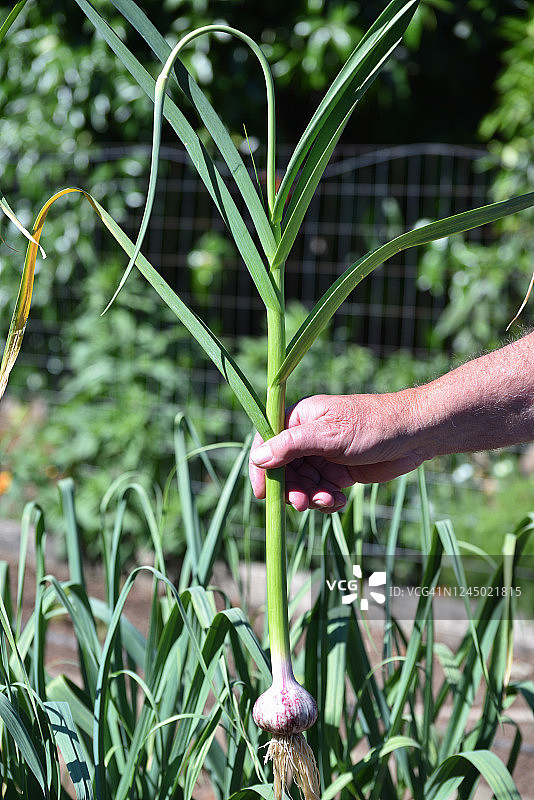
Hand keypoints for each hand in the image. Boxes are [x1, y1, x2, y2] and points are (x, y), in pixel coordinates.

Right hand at [249, 393, 423, 512]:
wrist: (415, 434)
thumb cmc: (372, 425)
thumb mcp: (329, 434)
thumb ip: (291, 446)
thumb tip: (257, 457)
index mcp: (299, 419)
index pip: (267, 444)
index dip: (262, 469)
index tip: (263, 493)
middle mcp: (307, 437)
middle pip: (285, 470)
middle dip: (292, 490)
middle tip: (302, 504)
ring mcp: (323, 456)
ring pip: (304, 485)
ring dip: (312, 497)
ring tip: (330, 499)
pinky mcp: (339, 472)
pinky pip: (322, 492)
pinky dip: (328, 501)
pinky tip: (341, 500)